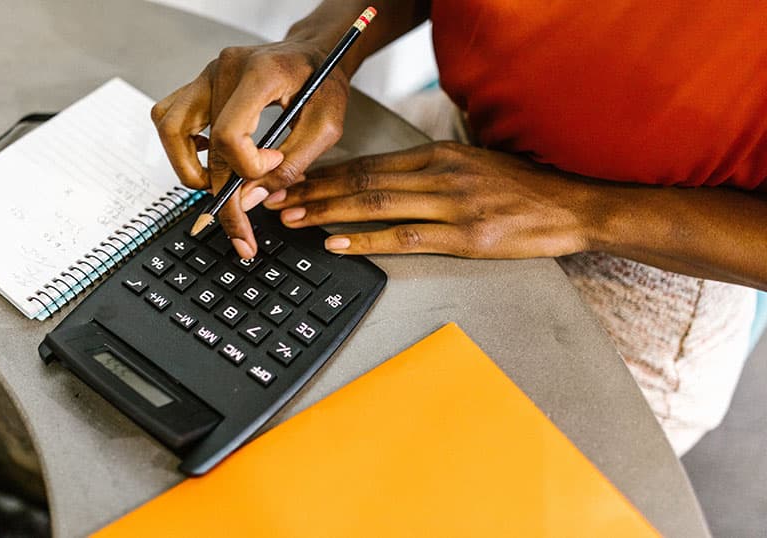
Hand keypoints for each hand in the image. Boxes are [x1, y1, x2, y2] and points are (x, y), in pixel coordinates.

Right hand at [151, 40, 349, 257]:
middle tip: (240, 230)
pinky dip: (181, 146)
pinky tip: (208, 158)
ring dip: (188, 168)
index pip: (229, 134)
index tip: (272, 166)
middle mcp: (224, 69)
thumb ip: (291, 166)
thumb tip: (250, 200)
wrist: (316, 52)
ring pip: (170, 128)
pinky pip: (169, 117)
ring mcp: (206, 74)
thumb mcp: (325, 127)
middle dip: (221, 194)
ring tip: (216, 189)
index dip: (247, 166)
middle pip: (204, 144)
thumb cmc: (323, 83)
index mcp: (259, 75)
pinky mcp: (200, 83)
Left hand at [263, 141, 597, 257]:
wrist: (572, 207)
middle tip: (276, 200)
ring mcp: (453, 205)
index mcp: (439, 154)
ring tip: (294, 219)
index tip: (294, 181)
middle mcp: (441, 174)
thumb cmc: (520, 188)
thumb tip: (382, 180)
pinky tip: (338, 243)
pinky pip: (406, 238)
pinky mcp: (466, 238)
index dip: (326, 173)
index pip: (369, 162)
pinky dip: (366, 240)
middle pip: (363, 180)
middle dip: (314, 190)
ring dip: (328, 213)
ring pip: (376, 205)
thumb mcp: (472, 164)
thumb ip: (428, 170)